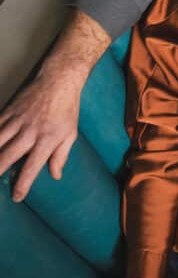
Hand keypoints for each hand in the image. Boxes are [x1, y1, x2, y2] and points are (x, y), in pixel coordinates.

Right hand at [0, 66, 80, 200]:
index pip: (32, 167)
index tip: (16, 197)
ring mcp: (17, 120)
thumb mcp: (70, 134)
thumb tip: (55, 175)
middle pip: (7, 155)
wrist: (58, 81)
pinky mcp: (9, 111)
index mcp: (47, 140)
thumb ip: (61, 156)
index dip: (22, 185)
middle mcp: (30, 132)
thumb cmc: (67, 109)